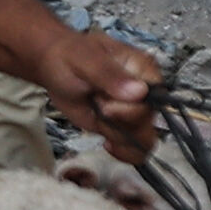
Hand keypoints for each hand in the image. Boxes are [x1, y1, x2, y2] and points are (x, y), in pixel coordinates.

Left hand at [30, 25, 164, 156]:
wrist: (54, 66)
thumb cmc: (71, 56)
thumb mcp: (86, 61)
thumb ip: (111, 76)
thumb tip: (140, 93)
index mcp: (144, 70)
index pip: (156, 98)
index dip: (133, 109)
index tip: (106, 107)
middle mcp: (146, 93)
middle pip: (149, 122)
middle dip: (118, 122)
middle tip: (97, 105)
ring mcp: (135, 113)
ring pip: (144, 139)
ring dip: (117, 136)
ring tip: (98, 117)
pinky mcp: (122, 128)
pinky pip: (135, 150)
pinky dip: (123, 153)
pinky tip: (106, 143)